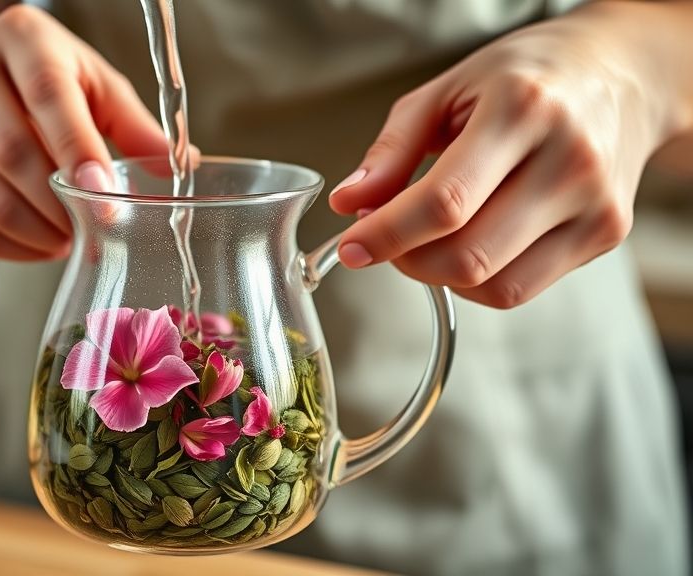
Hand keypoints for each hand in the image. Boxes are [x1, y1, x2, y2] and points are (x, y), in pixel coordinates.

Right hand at [0, 5, 166, 259]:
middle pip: (13, 155)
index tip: (106, 199)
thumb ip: (133, 123)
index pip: (48, 95)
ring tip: (72, 239)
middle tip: (97, 228)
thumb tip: (181, 168)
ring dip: (41, 235)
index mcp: (20, 40)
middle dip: (62, 206)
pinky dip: (12, 250)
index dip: (78, 151)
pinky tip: (42, 245)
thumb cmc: (43, 82)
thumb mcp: (91, 82)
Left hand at [329, 2, 677, 307]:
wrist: (622, 74)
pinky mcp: (605, 234)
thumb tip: (349, 203)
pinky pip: (519, 289)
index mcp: (522, 109)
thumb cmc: (526, 79)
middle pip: (467, 255)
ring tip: (427, 238)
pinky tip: (468, 242)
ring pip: (494, 285)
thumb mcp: (447, 90)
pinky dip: (476, 280)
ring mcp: (594, 203)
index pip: (444, 202)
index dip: (387, 235)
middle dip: (407, 259)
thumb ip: (392, 150)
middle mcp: (568, 159)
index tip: (352, 247)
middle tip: (387, 237)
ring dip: (439, 275)